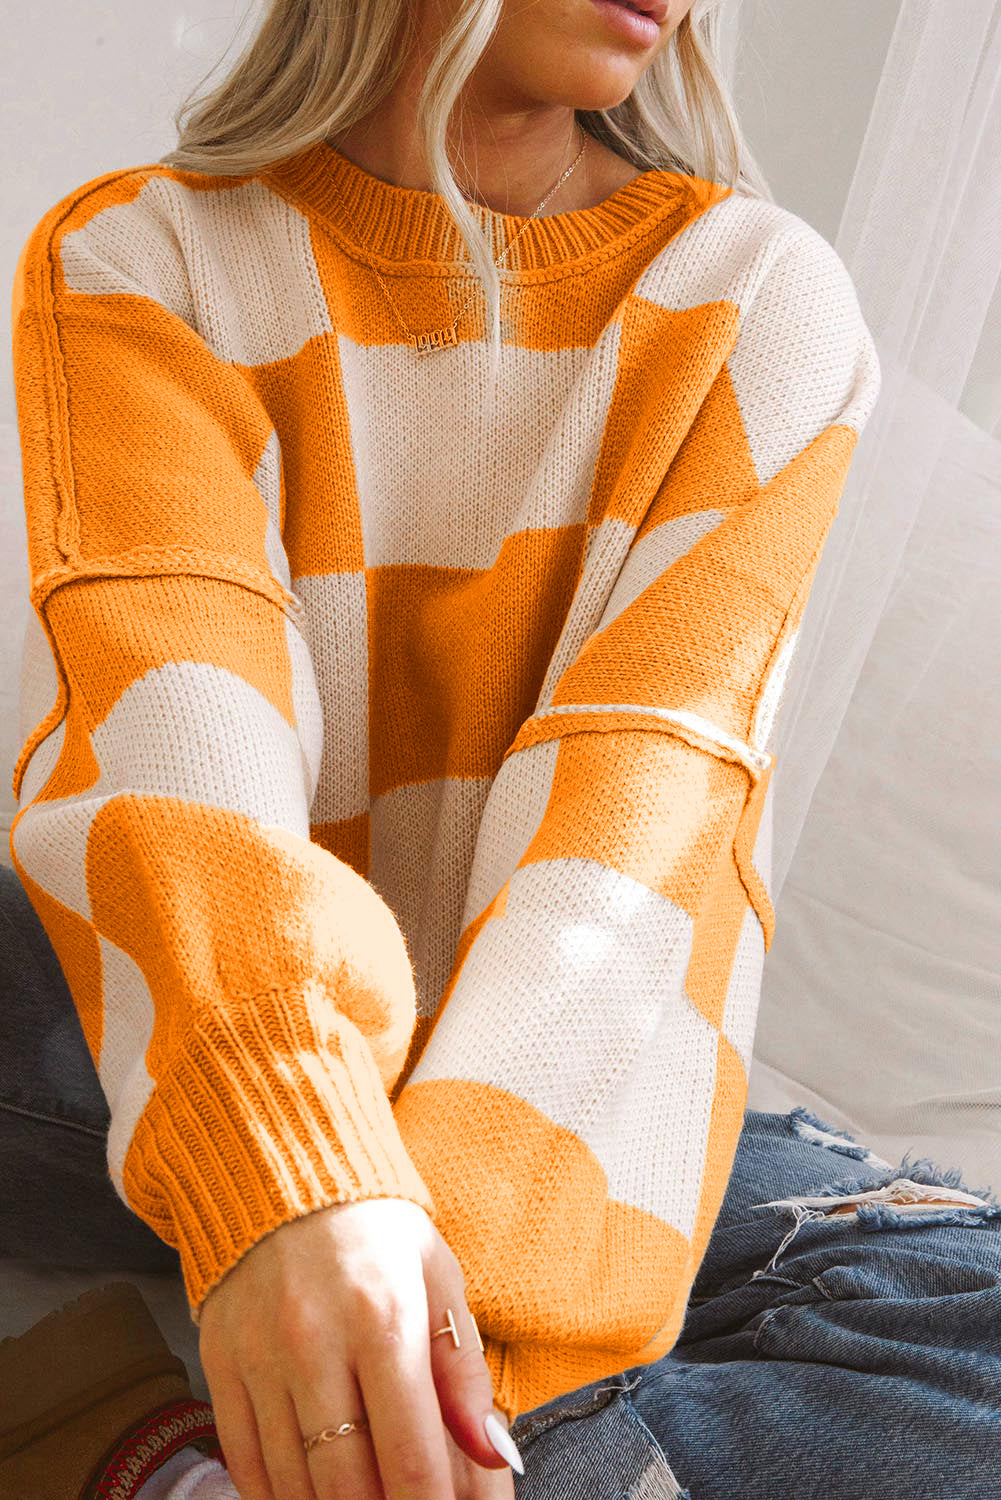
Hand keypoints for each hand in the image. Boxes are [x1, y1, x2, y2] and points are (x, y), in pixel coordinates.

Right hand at [198, 1196, 519, 1498]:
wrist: (284, 1174)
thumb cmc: (375, 1232)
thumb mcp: (437, 1280)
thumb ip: (465, 1374)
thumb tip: (497, 1454)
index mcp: (384, 1319)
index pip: (410, 1454)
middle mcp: (315, 1342)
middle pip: (345, 1482)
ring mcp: (260, 1356)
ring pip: (292, 1480)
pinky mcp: (220, 1362)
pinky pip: (243, 1459)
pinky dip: (274, 1492)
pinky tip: (303, 1494)